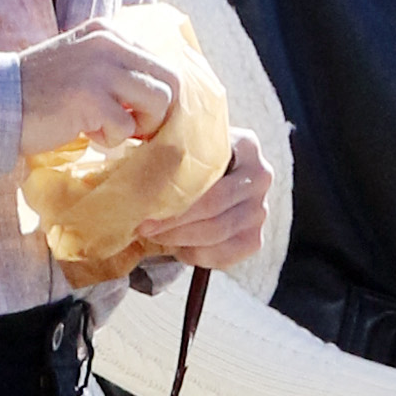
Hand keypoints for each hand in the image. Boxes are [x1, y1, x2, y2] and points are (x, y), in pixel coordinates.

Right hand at [18, 20, 181, 156]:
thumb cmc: (38, 91)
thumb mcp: (82, 63)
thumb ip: (115, 68)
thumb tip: (158, 95)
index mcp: (108, 33)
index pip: (159, 64)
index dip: (153, 97)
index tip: (132, 114)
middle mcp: (108, 42)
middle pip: (169, 81)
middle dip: (157, 113)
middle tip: (131, 129)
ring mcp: (100, 68)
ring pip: (159, 102)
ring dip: (138, 126)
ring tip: (106, 128)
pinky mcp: (90, 97)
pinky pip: (126, 127)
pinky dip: (110, 139)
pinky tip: (84, 131)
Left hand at [134, 129, 271, 269]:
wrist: (216, 179)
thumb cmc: (192, 158)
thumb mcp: (185, 140)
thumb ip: (168, 139)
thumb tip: (134, 143)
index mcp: (246, 146)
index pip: (210, 175)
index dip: (174, 194)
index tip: (143, 205)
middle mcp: (261, 178)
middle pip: (214, 208)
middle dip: (173, 222)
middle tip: (142, 227)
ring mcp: (261, 211)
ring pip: (216, 234)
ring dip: (179, 240)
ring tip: (154, 236)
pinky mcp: (255, 240)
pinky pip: (223, 256)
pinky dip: (196, 255)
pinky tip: (178, 247)